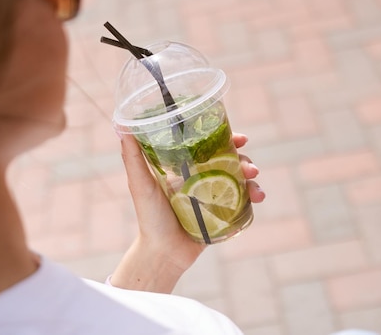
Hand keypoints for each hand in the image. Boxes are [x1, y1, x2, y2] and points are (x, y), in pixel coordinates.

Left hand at [111, 132, 264, 292]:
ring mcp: (213, 195)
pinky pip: (242, 201)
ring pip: (240, 179)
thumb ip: (133, 159)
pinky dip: (254, 197)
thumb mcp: (140, 185)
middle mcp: (200, 178)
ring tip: (256, 187)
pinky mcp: (222, 214)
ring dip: (253, 179)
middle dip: (245, 160)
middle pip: (229, 161)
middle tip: (251, 166)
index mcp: (184, 167)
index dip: (226, 138)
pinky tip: (257, 199)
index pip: (208, 145)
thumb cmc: (149, 218)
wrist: (163, 254)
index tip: (241, 138)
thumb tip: (123, 127)